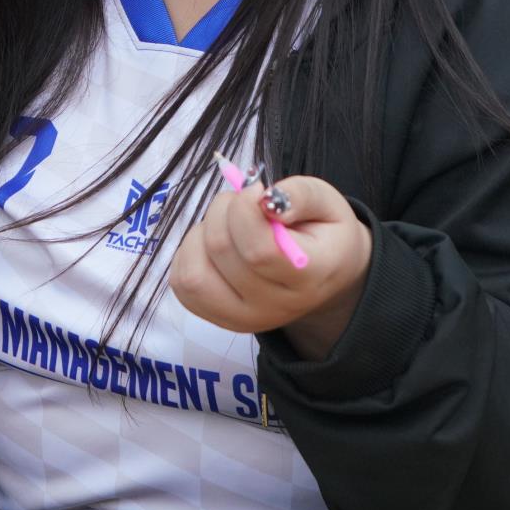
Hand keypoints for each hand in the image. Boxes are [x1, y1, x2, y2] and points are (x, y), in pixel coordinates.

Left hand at [169, 174, 372, 359]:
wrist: (325, 278)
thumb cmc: (324, 234)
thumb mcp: (328, 204)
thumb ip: (301, 195)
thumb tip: (266, 201)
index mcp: (308, 278)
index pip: (259, 251)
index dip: (244, 210)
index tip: (256, 191)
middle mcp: (273, 307)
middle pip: (221, 251)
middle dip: (224, 209)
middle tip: (244, 201)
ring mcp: (242, 319)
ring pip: (193, 274)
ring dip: (201, 234)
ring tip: (227, 225)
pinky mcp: (217, 318)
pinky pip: (181, 283)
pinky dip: (190, 253)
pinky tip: (214, 245)